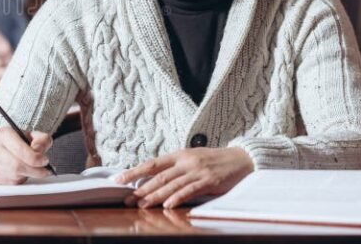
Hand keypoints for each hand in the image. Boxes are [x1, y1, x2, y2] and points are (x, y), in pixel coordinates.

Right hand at [0, 127, 52, 184]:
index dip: (35, 158)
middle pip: (17, 166)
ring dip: (27, 175)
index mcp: (3, 134)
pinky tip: (21, 173)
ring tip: (30, 168)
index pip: (20, 150)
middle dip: (34, 171)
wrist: (0, 146)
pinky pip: (9, 183)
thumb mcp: (33, 136)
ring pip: (14, 176)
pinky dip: (19, 180)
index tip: (45, 161)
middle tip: (44, 170)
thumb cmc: (18, 142)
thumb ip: (42, 140)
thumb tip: (39, 150)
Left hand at [116, 147, 253, 208]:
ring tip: (141, 205)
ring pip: (172, 184)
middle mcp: (186, 161)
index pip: (152, 163)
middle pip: (159, 176)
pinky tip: (168, 205)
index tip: (119, 179)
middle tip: (127, 199)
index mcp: (179, 155)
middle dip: (141, 188)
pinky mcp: (209, 181)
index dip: (135, 171)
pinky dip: (178, 197)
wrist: (242, 159)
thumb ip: (175, 167)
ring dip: (155, 196)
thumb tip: (153, 178)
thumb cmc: (214, 161)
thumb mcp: (192, 159)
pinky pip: (190, 190)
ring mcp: (197, 171)